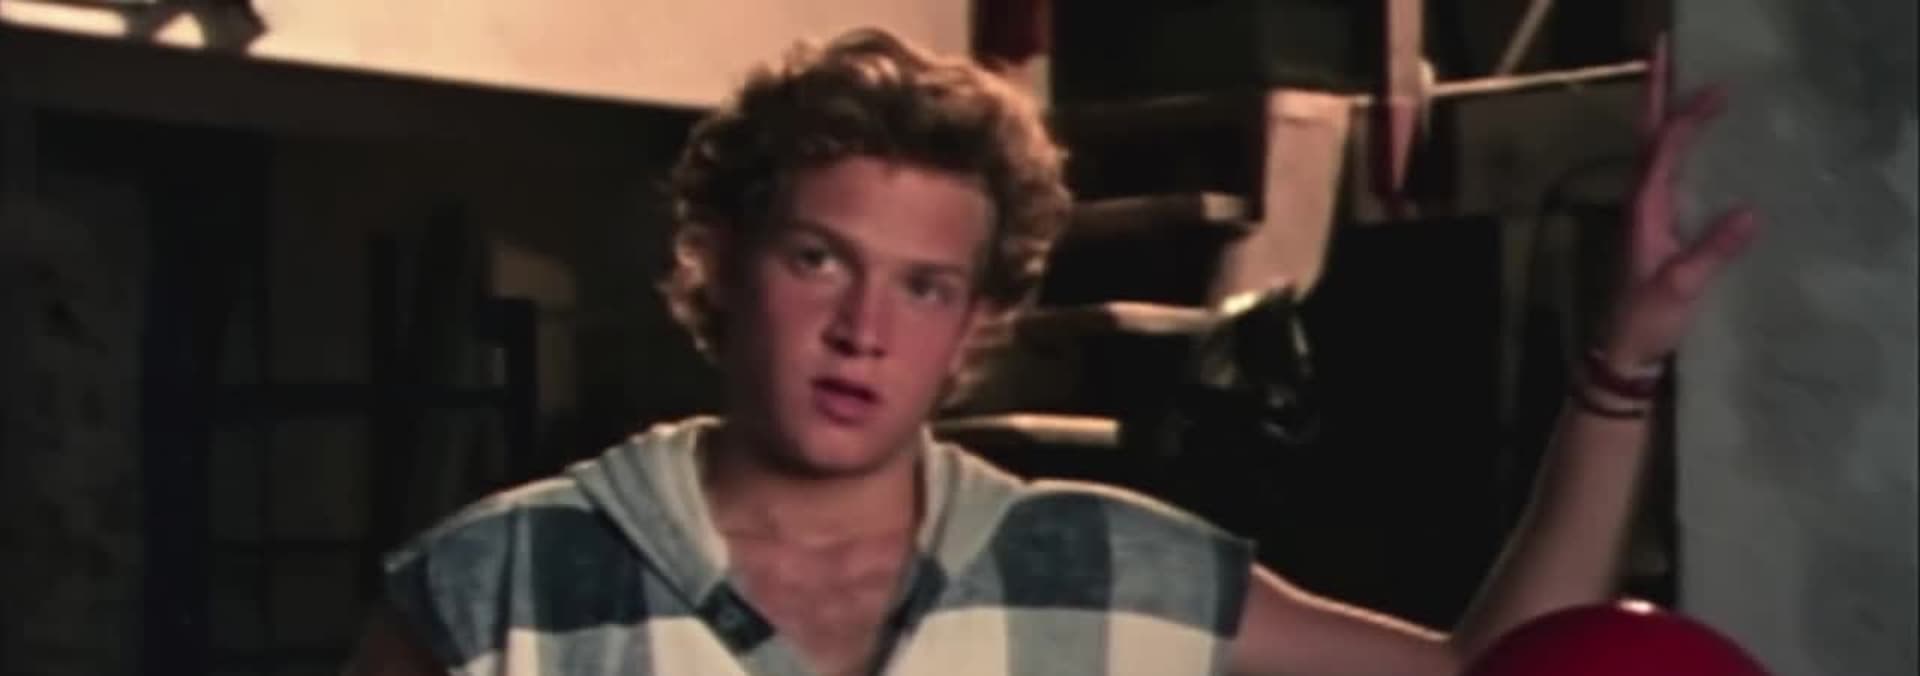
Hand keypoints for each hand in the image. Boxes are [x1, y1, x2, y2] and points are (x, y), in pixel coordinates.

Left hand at [1601, 35, 1760, 367]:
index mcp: (1644, 209)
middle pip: (1646, 136)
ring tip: (1675, 78)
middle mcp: (1639, 201)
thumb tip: (1750, 212)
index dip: (1686, 118)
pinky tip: (1689, 137)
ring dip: (1660, 110)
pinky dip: (1671, 140)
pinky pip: (1662, 168)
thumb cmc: (1646, 320)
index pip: (1663, 151)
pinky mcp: (1654, 223)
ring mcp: (1644, 211)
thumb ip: (1711, 251)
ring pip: (1650, 149)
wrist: (1623, 349)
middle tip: (1663, 50)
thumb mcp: (1681, 287)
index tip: (1716, 92)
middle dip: (1655, 93)